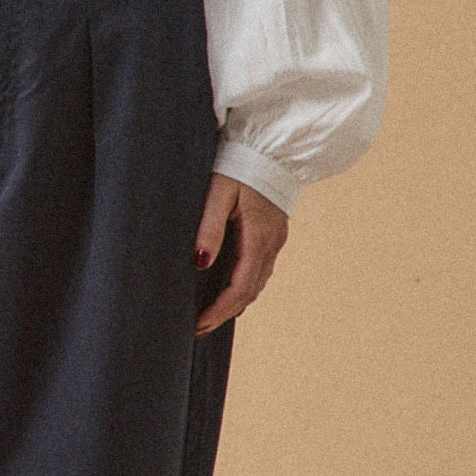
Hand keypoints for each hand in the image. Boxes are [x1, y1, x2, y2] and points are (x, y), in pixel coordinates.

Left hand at [193, 174, 288, 334]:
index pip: (240, 287)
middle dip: (225, 313)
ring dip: (236, 303)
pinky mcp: (273, 232)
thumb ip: (209, 227)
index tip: (199, 324)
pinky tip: (231, 290)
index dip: (220, 310)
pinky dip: (245, 286)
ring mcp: (275, 239)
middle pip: (250, 292)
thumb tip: (200, 263)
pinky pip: (260, 269)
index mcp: (258, 238)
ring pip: (257, 282)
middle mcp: (271, 244)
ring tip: (211, 315)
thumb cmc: (240, 165)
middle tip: (199, 329)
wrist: (272, 146)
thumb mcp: (218, 193)